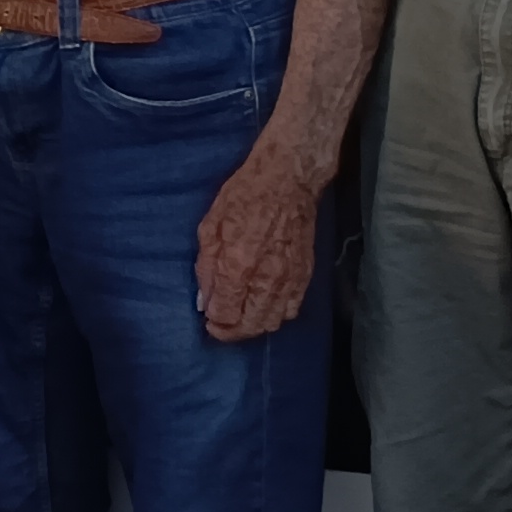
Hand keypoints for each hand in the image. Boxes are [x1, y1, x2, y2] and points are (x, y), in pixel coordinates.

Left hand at [193, 136, 329, 342]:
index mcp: (239, 265)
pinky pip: (293, 308)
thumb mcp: (210, 226)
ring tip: (241, 316)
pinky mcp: (306, 274)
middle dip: (233, 331)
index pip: (227, 314)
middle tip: (222, 325)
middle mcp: (267, 277)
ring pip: (274, 321)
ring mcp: (290, 278)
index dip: (216, 324)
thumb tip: (205, 301)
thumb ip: (206, 268)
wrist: (288, 180)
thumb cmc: (244, 196)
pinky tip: (265, 306)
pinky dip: (277, 314)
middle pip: (252, 325)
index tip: (209, 320)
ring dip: (255, 325)